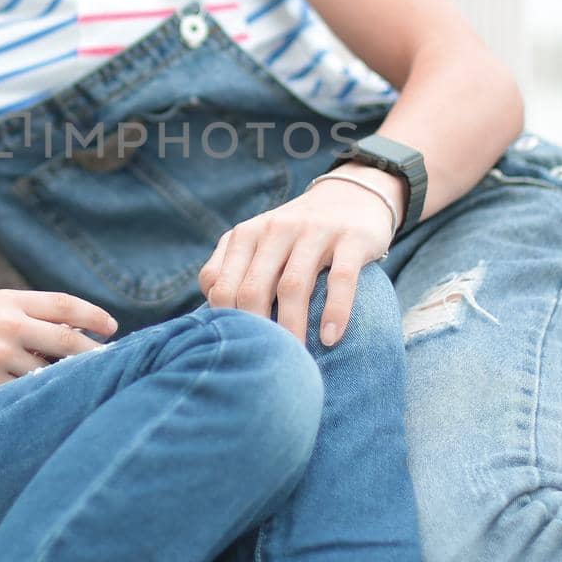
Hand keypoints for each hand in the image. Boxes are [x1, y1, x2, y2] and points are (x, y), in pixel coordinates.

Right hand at [0, 290, 117, 403]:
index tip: (112, 328)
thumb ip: (29, 315)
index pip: (64, 304)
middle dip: (94, 353)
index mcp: (9, 301)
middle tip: (114, 361)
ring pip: (49, 371)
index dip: (93, 316)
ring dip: (68, 378)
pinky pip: (26, 393)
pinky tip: (50, 397)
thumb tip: (76, 329)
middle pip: (66, 340)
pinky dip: (42, 395)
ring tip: (82, 382)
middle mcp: (6, 325)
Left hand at [199, 166, 401, 346]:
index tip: (235, 352)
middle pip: (252, 289)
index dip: (224, 323)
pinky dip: (335, 313)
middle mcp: (275, 229)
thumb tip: (209, 320)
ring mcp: (314, 232)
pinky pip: (340, 280)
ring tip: (294, 360)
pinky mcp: (351, 238)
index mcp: (245, 235)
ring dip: (291, 329)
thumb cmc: (296, 236)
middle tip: (264, 365)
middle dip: (255, 332)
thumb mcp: (257, 244)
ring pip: (292, 287)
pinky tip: (330, 339)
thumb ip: (229, 272)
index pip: (219, 285)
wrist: (352, 195)